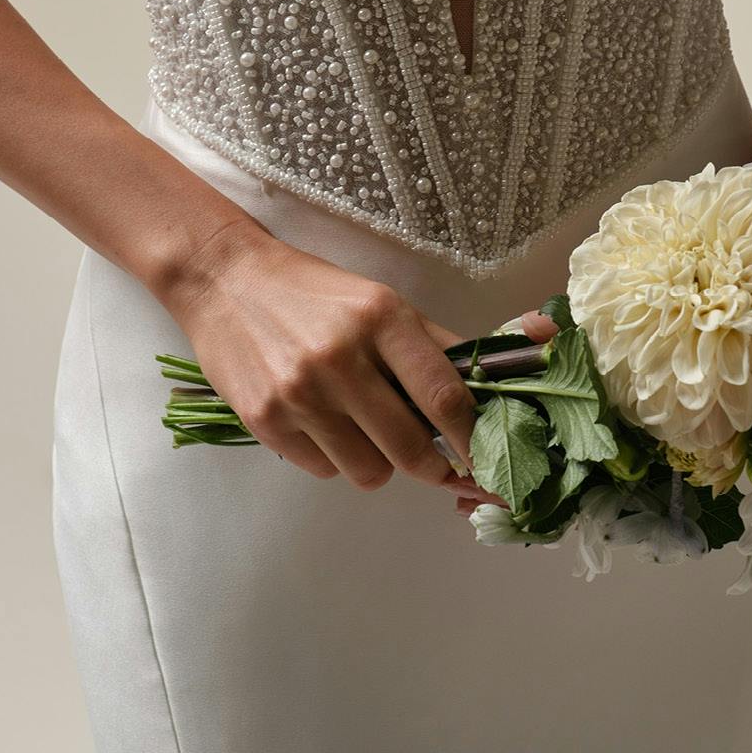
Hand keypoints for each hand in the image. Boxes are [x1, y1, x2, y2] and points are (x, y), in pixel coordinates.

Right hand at [162, 220, 546, 506]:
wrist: (226, 280)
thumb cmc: (316, 292)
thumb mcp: (382, 303)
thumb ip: (440, 344)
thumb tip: (525, 355)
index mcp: (381, 318)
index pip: (446, 397)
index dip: (476, 438)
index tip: (489, 458)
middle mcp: (341, 357)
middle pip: (414, 450)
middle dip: (434, 465)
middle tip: (434, 456)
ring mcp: (301, 394)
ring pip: (371, 472)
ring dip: (380, 461)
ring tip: (364, 426)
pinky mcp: (266, 421)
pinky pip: (325, 470)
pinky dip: (335, 457)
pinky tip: (323, 422)